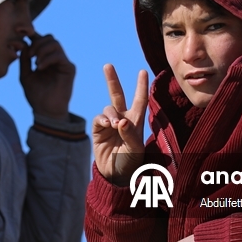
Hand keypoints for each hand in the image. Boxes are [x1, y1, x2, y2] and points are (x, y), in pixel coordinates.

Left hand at [20, 32, 74, 120]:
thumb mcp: (25, 75)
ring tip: (35, 62)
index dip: (33, 37)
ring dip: (42, 50)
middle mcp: (55, 58)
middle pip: (49, 37)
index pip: (41, 40)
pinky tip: (40, 67)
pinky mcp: (69, 68)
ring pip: (55, 43)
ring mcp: (63, 62)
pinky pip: (59, 55)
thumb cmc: (36, 95)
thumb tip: (24, 44)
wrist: (46, 111)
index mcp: (45, 58)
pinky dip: (48, 58)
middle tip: (29, 55)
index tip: (23, 42)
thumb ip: (24, 60)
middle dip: (37, 43)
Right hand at [92, 64, 148, 184]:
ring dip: (111, 114)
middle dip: (112, 80)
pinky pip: (99, 118)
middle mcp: (122, 119)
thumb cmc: (131, 163)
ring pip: (108, 108)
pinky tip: (107, 126)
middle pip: (118, 95)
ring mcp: (109, 124)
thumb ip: (129, 134)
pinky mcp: (98, 130)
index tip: (143, 71)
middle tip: (107, 66)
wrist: (115, 175)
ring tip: (114, 125)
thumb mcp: (135, 149)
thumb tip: (120, 120)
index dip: (141, 86)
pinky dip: (103, 120)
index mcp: (136, 122)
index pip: (140, 100)